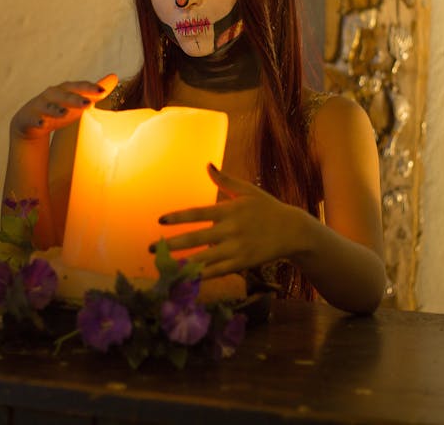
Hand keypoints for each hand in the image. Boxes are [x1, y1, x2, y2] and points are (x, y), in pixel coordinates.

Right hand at [10, 73, 117, 139]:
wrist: (30, 120)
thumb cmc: (60, 107)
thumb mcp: (77, 99)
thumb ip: (94, 90)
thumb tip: (115, 77)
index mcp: (66, 89)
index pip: (79, 87)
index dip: (90, 88)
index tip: (103, 91)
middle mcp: (53, 94)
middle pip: (65, 95)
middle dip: (76, 99)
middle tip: (89, 104)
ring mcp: (40, 105)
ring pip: (48, 106)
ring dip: (56, 109)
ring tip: (65, 114)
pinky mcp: (29, 117)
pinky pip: (33, 119)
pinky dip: (37, 121)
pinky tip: (42, 125)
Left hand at [154, 164, 308, 277]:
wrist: (292, 231)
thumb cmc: (267, 208)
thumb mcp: (248, 190)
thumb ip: (225, 180)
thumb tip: (208, 165)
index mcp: (229, 209)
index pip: (198, 213)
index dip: (178, 217)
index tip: (160, 221)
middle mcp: (231, 229)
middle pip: (196, 239)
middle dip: (171, 245)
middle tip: (150, 249)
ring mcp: (236, 248)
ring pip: (204, 258)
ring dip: (182, 263)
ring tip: (163, 267)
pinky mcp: (243, 263)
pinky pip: (218, 271)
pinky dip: (202, 276)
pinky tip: (187, 278)